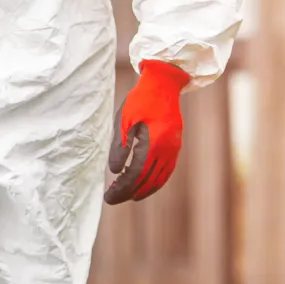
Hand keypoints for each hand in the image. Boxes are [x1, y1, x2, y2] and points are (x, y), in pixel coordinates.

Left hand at [104, 60, 192, 203]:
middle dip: (129, 192)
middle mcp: (167, 149)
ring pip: (159, 178)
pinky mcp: (175, 146)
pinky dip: (156, 181)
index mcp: (153, 143)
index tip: (108, 197)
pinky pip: (167, 170)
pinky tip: (144, 185)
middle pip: (147, 180)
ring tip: (126, 196)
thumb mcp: (124, 121)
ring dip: (143, 190)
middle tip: (112, 200)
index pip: (136, 175)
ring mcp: (174, 148)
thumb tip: (114, 171)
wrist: (164, 84)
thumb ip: (120, 147)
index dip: (122, 188)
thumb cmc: (140, 100)